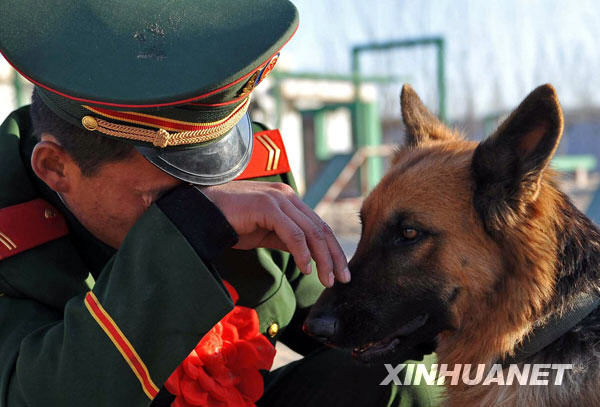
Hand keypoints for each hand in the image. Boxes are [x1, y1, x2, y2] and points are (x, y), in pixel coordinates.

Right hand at [199, 181, 349, 286]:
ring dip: (322, 258)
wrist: (201, 212)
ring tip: (327, 280)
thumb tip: (306, 254)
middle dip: (334, 256)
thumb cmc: (230, 222)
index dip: (332, 249)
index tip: (340, 271)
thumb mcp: (264, 232)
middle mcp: (286, 197)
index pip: (318, 226)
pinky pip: (293, 233)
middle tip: (342, 279)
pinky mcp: (267, 206)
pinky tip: (307, 268)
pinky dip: (303, 253)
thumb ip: (285, 238)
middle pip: (320, 228)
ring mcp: (277, 199)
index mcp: (288, 201)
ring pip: (310, 232)